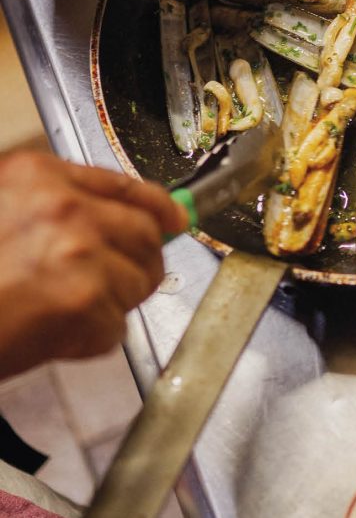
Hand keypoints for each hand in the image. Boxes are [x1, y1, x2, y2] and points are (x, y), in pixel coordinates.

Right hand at [0, 152, 186, 379]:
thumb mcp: (1, 210)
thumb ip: (55, 206)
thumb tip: (130, 219)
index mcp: (39, 177)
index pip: (126, 185)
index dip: (158, 207)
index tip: (176, 218)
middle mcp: (66, 208)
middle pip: (146, 234)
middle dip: (137, 264)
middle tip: (105, 285)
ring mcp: (80, 255)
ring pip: (138, 282)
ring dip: (110, 305)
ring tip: (60, 309)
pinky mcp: (85, 304)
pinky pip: (115, 328)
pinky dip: (89, 340)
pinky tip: (51, 334)